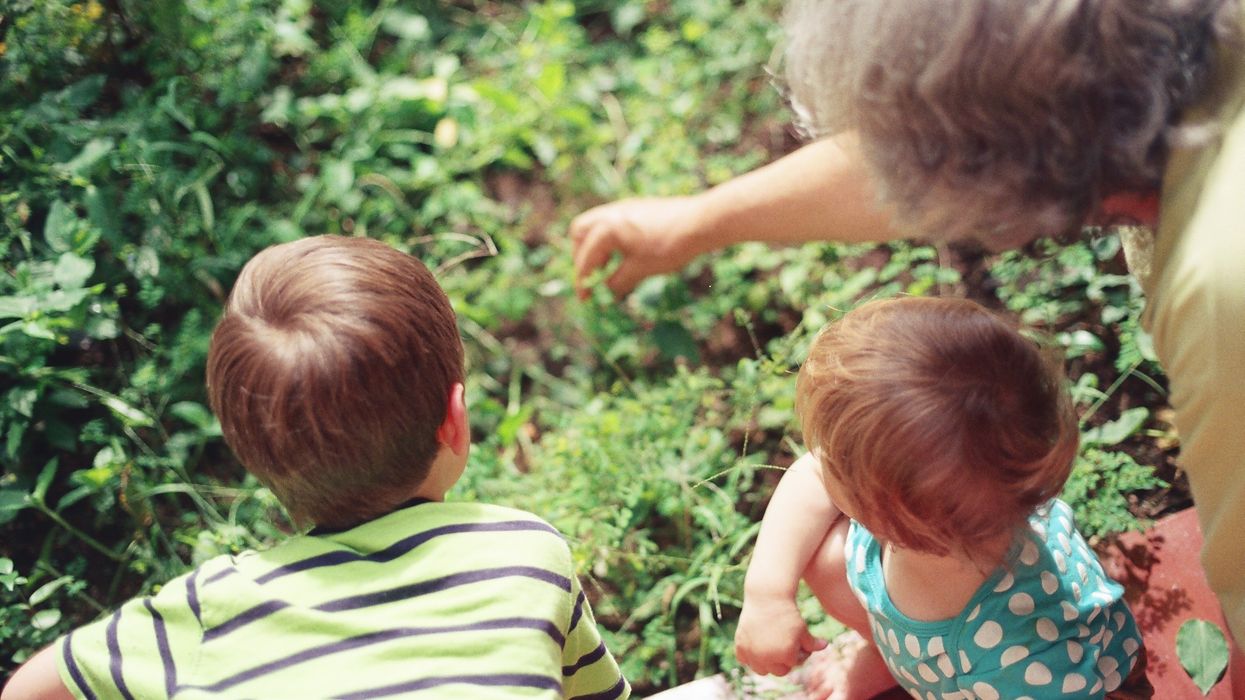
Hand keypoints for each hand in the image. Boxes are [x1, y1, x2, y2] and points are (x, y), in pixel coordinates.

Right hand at [569, 196, 705, 298]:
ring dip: (596, 246)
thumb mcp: (640, 270)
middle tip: (592, 277)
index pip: (586, 259)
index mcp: (606, 229)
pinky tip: (624, 253)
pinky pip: (612, 221)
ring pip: (596, 225)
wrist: (700, 222)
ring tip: (608, 267)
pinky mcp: (636, 206)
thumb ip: (617, 281)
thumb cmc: (669, 247)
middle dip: (582, 257)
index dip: (583, 282)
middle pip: (580, 234)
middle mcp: (610, 213)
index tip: (585, 299)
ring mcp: (623, 207)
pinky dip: (610, 238)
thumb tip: (605, 291)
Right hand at [735, 595, 827, 676]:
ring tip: (770, 646)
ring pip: (761, 670)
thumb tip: (825, 646)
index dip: (795, 653)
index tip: (795, 641)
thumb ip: (812, 643)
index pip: (792, 664)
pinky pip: (745, 660)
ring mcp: (752, 653)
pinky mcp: (740, 646)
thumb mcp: (803, 629)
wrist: (767, 597)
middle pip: (778, 671)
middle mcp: (768, 658)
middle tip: (782, 644)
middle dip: (782, 660)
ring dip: (766, 662)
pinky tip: (756, 645)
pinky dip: (749, 656)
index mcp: (786, 656)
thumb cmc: (788, 613)